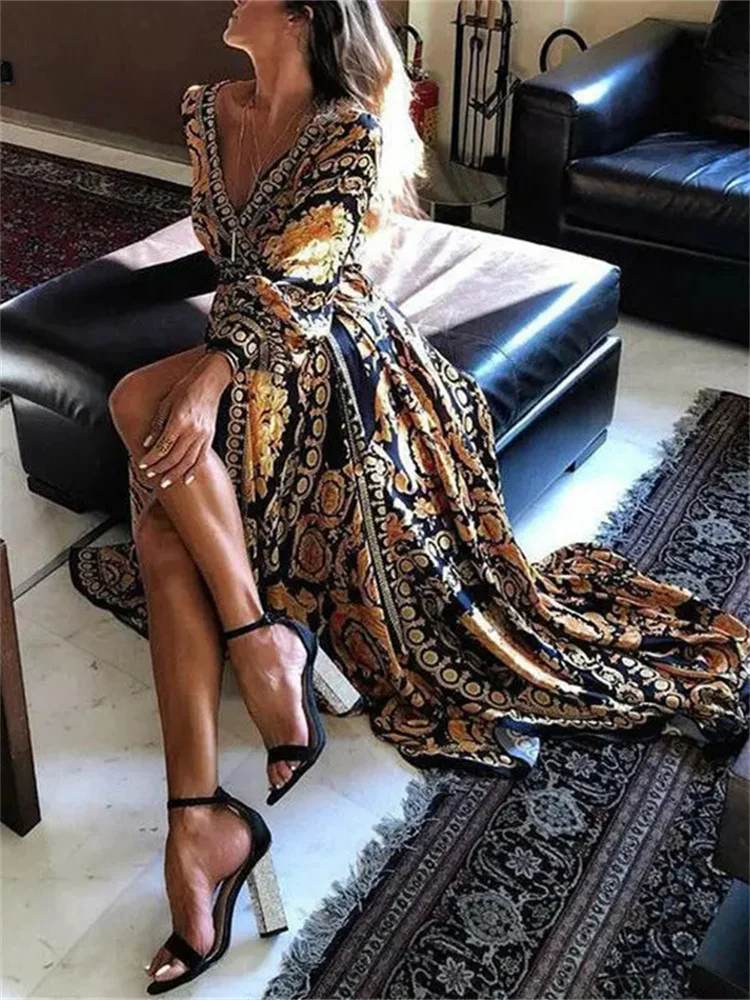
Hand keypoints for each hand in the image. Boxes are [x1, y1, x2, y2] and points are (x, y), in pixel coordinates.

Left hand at [138, 355, 226, 488]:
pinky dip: (194, 470)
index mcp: (179, 421)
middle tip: (151, 476)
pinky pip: (202, 458)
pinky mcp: (209, 437)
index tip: (142, 464)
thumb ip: (157, 424)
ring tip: (165, 483)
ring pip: (188, 461)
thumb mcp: (166, 403)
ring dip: (176, 474)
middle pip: (174, 457)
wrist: (209, 382)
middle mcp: (192, 431)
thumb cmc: (186, 389)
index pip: (163, 446)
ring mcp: (203, 435)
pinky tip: (187, 479)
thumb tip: (147, 443)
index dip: (151, 458)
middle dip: (161, 469)